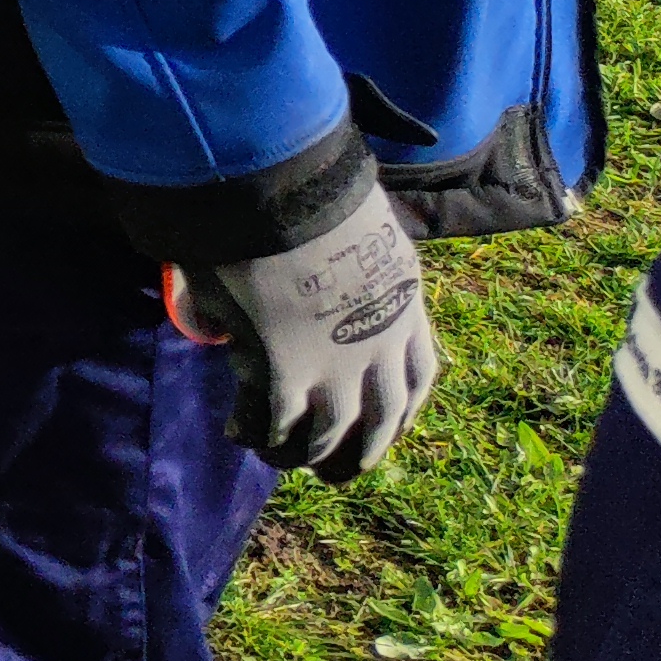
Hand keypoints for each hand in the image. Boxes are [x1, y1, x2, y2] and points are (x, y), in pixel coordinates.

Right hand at [167, 184, 439, 480]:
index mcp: (405, 308)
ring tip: (285, 461)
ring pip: (332, 433)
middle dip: (364, 448)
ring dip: (309, 454)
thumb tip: (315, 281)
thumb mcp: (357, 229)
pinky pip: (278, 424)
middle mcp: (380, 348)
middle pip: (382, 417)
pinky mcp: (288, 375)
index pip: (419, 375)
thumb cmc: (308, 193)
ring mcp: (337, 367)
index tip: (393, 422)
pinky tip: (241, 435)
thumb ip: (345, 265)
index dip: (405, 406)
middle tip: (342, 467)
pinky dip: (261, 436)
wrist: (279, 194)